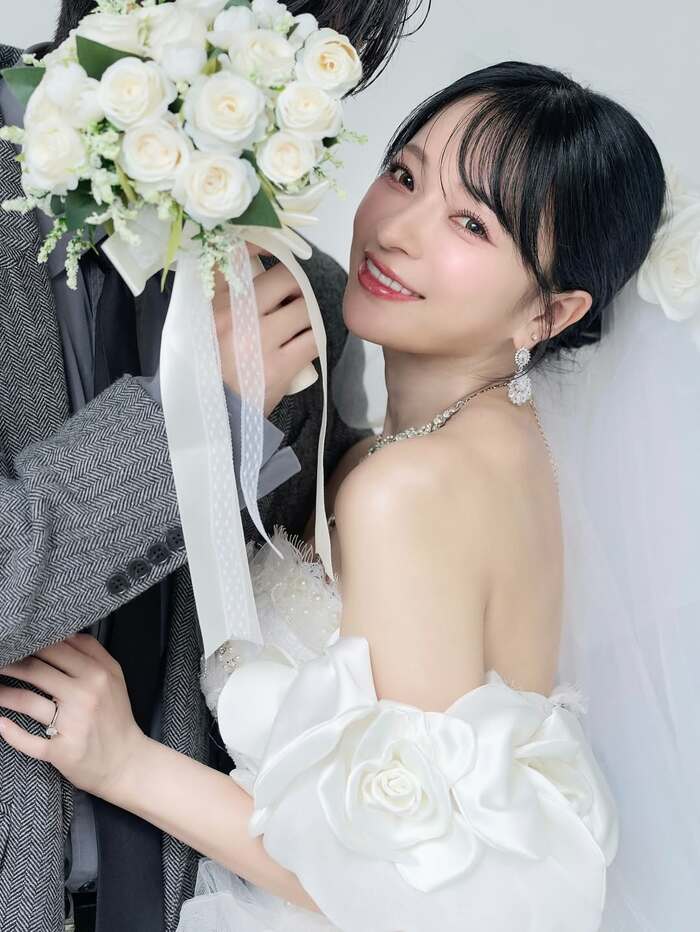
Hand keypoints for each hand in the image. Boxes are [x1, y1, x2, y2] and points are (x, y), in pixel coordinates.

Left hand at [0, 634, 144, 797]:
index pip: (57, 648)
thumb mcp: (114, 677)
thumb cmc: (116, 716)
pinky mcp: (62, 751)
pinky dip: (9, 731)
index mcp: (98, 673)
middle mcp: (86, 695)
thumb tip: (63, 632)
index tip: (18, 644)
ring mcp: (73, 724)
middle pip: (37, 670)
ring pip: (27, 701)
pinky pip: (28, 740)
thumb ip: (92, 652)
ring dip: (3, 693)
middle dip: (10, 664)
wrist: (126, 761)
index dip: (32, 644)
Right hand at [213, 255, 318, 416]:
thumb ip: (221, 296)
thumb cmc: (208, 369)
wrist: (211, 415)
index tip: (276, 251)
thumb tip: (250, 266)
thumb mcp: (203, 326)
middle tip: (297, 297)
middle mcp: (236, 314)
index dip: (265, 246)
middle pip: (286, 278)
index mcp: (215, 302)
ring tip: (304, 322)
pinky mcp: (279, 365)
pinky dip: (317, 337)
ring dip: (310, 313)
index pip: (239, 256)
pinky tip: (311, 341)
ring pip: (305, 308)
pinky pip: (314, 339)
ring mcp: (259, 339)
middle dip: (299, 286)